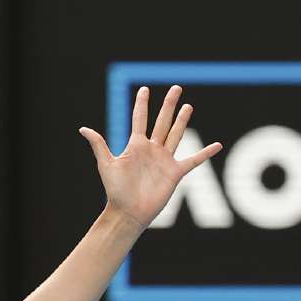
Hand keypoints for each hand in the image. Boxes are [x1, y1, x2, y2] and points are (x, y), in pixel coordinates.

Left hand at [79, 86, 222, 228]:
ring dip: (182, 121)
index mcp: (136, 145)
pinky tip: (217, 145)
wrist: (128, 212)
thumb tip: (83, 129)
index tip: (144, 89)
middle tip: (176, 88)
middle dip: (169, 105)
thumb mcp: (106, 165)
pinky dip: (205, 153)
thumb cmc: (116, 190)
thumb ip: (99, 145)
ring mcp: (165, 160)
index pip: (140, 119)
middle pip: (162, 121)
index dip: (142, 104)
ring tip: (188, 106)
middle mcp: (152, 149)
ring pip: (176, 135)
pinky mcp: (175, 173)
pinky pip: (193, 160)